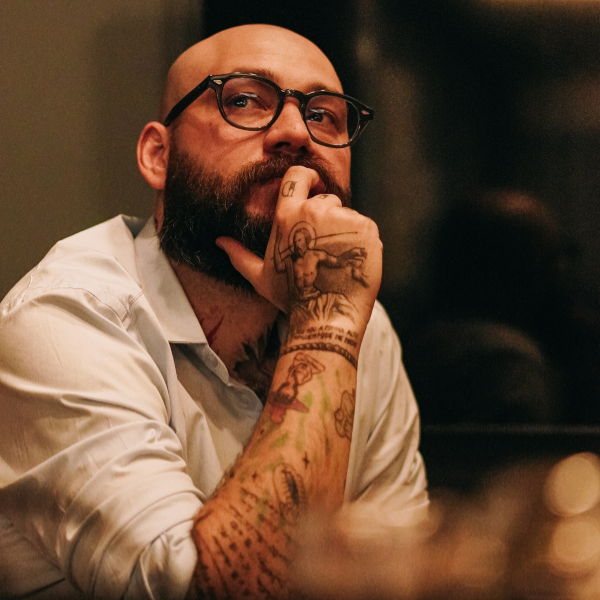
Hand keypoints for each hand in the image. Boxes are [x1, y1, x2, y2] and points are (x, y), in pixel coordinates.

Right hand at [217, 166, 381, 330]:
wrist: (325, 316)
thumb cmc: (291, 299)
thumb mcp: (260, 277)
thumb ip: (240, 256)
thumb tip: (220, 241)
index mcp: (287, 216)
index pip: (297, 176)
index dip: (308, 176)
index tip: (314, 183)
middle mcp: (314, 211)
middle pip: (325, 198)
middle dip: (327, 216)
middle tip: (323, 247)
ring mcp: (343, 218)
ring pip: (347, 213)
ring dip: (345, 230)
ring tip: (337, 259)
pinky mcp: (366, 229)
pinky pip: (365, 225)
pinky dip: (362, 240)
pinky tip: (351, 260)